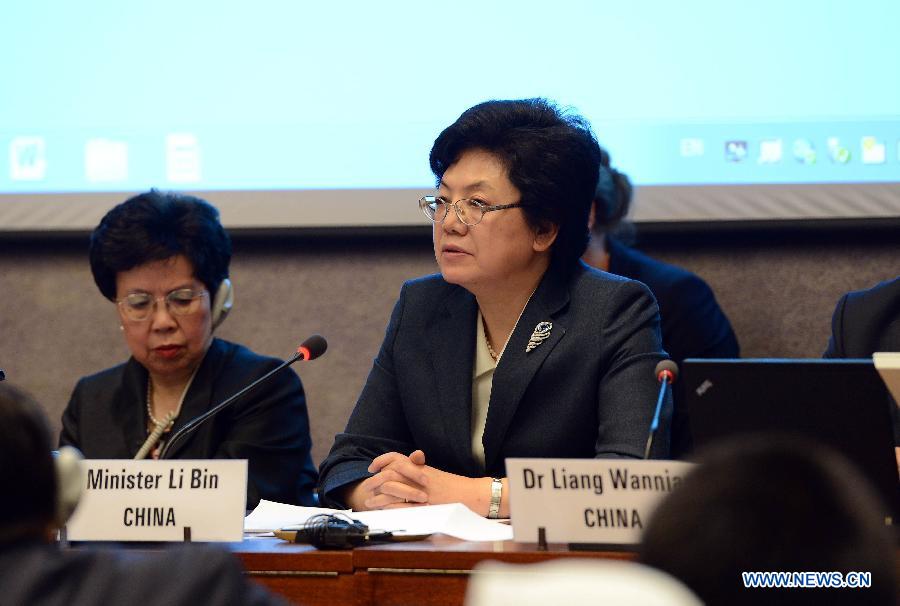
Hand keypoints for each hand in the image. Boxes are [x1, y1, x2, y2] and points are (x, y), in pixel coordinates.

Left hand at [353, 450, 494, 514]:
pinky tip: (383, 512)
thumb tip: (407, 466)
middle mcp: (419, 476)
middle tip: (367, 486)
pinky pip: (403, 506)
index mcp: (421, 467)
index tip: (371, 467)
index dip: (381, 460)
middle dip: (375, 480)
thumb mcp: (435, 474)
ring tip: (369, 503)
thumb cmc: (455, 486)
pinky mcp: (425, 505)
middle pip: (390, 473)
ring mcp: (422, 491)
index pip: (396, 458)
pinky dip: (391, 508)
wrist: (473, 495)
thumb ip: (420, 469)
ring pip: (392, 490)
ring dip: (378, 497)